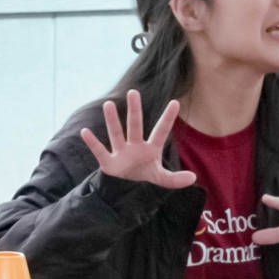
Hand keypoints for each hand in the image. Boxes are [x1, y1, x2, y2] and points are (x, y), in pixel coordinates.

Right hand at [78, 90, 197, 189]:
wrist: (125, 186)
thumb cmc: (144, 174)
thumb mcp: (161, 179)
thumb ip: (176, 179)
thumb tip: (193, 178)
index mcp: (151, 149)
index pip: (161, 131)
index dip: (168, 118)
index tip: (176, 102)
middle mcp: (135, 146)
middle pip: (135, 126)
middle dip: (135, 111)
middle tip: (133, 92)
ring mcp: (121, 152)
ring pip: (116, 134)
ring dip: (112, 120)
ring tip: (109, 104)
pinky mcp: (108, 162)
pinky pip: (99, 151)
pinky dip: (92, 143)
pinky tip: (85, 132)